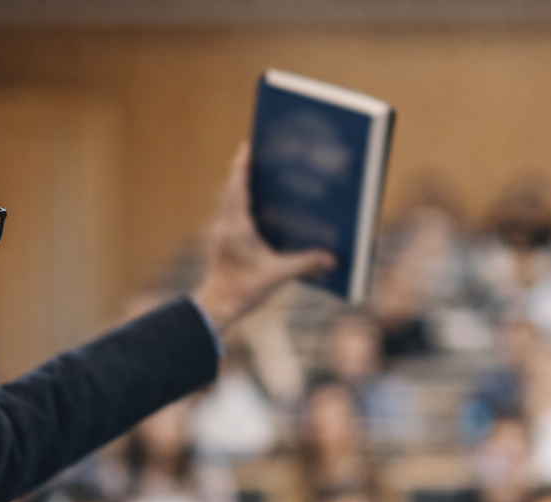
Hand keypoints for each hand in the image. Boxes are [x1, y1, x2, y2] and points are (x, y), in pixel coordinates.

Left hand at [191, 144, 335, 333]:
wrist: (219, 305)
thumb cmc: (245, 289)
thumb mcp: (278, 275)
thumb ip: (305, 264)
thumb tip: (332, 258)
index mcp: (238, 227)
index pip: (239, 188)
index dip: (243, 166)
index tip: (247, 147)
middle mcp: (227, 225)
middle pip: (231, 188)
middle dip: (241, 169)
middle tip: (252, 151)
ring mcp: (222, 232)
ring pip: (227, 199)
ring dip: (237, 184)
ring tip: (251, 171)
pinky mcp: (223, 241)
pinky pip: (229, 212)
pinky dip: (237, 200)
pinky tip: (250, 203)